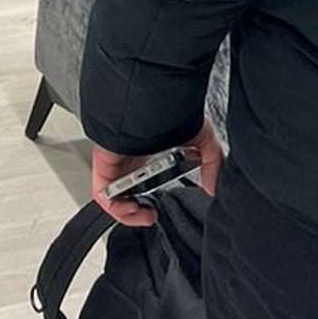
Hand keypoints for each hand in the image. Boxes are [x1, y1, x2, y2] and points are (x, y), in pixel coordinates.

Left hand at [91, 120, 225, 230]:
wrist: (153, 104)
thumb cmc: (174, 114)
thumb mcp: (202, 141)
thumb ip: (212, 165)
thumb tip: (214, 188)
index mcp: (148, 152)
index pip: (144, 180)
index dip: (150, 199)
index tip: (162, 208)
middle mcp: (129, 158)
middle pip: (128, 192)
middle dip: (139, 208)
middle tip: (152, 215)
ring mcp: (116, 162)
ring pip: (115, 196)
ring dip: (128, 212)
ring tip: (144, 214)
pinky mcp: (104, 166)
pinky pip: (103, 194)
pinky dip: (116, 207)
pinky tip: (132, 207)